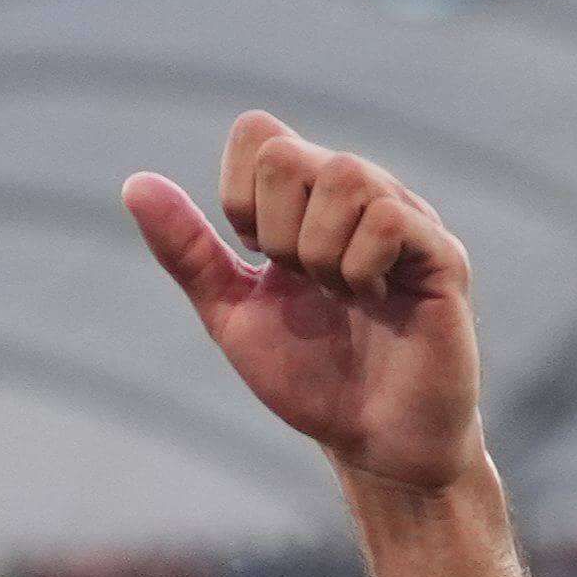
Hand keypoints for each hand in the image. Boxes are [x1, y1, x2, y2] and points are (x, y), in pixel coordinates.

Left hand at [128, 115, 486, 497]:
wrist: (374, 443)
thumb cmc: (313, 378)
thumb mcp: (232, 313)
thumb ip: (188, 252)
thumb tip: (133, 183)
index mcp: (310, 200)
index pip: (259, 133)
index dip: (239, 194)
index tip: (257, 256)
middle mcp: (360, 196)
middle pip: (289, 155)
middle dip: (274, 233)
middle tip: (302, 284)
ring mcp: (406, 220)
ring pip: (346, 175)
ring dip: (318, 250)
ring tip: (338, 295)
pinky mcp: (443, 256)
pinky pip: (388, 217)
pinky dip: (358, 265)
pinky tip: (368, 300)